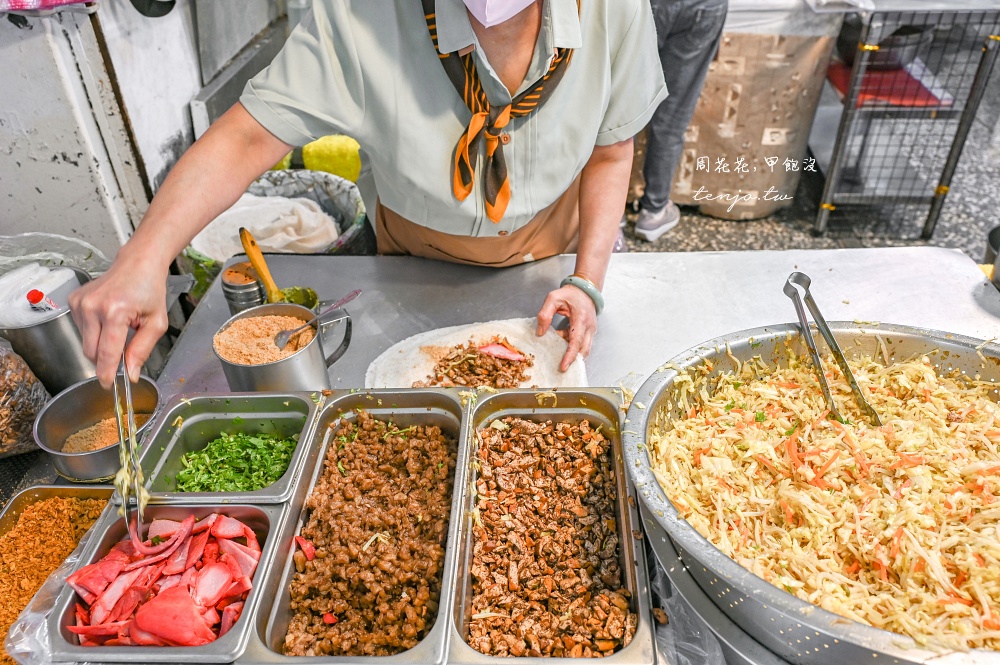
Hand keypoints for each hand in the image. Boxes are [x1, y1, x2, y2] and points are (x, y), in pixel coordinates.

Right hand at [70, 256, 168, 387]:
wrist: (137, 264)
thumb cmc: (149, 289)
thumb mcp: (156, 323)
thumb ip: (142, 350)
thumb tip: (130, 373)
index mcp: (115, 311)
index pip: (107, 353)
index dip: (108, 373)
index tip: (109, 385)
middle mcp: (93, 306)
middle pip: (92, 352)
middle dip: (106, 359)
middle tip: (123, 352)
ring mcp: (80, 303)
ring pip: (85, 342)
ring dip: (101, 344)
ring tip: (118, 327)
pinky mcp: (74, 301)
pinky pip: (81, 329)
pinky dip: (94, 331)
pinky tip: (108, 319)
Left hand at [536, 285, 597, 371]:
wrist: (585, 289)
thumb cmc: (570, 294)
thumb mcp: (553, 298)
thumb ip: (545, 314)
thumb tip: (540, 332)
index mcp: (581, 319)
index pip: (576, 342)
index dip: (570, 355)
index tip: (563, 366)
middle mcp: (589, 327)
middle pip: (584, 350)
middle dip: (573, 360)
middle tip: (561, 367)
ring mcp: (591, 330)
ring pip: (584, 349)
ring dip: (572, 353)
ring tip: (559, 352)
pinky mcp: (589, 332)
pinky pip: (582, 344)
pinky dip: (572, 347)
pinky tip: (561, 343)